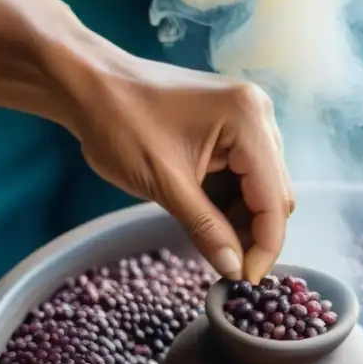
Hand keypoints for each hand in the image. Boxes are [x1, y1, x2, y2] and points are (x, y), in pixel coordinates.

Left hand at [0, 0, 293, 282]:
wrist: (88, 84)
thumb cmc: (119, 122)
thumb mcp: (165, 185)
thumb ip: (206, 230)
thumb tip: (234, 270)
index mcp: (248, 121)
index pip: (274, 199)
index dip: (265, 245)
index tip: (245, 279)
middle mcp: (258, 115)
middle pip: (274, 194)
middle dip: (255, 235)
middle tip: (229, 268)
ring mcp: (247, 119)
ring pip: (262, 188)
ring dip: (243, 221)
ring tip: (216, 245)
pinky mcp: (232, 127)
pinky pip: (245, 176)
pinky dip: (232, 203)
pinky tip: (211, 221)